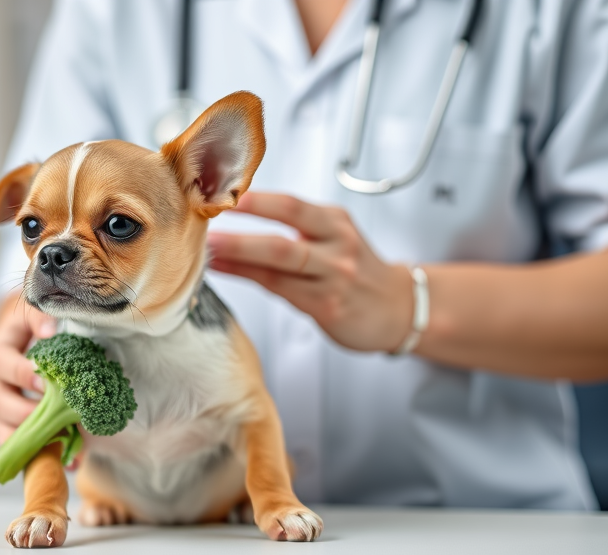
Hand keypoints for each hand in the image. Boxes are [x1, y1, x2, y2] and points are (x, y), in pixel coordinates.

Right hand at [0, 295, 56, 443]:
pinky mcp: (11, 427)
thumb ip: (41, 317)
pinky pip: (19, 446)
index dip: (20, 371)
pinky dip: (42, 455)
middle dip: (24, 410)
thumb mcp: (36, 315)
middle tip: (49, 414)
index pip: (0, 361)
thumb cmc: (36, 328)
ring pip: (3, 429)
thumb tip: (49, 329)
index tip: (44, 378)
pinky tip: (68, 461)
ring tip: (58, 443)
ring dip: (29, 438)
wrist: (30, 340)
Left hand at [207, 192, 413, 352]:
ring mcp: (334, 274)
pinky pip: (279, 287)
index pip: (290, 202)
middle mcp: (336, 242)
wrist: (400, 309)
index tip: (219, 192)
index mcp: (333, 221)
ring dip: (240, 250)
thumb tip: (232, 215)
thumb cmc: (355, 273)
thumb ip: (291, 227)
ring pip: (281, 257)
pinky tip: (223, 270)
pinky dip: (247, 276)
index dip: (254, 197)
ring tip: (208, 247)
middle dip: (246, 216)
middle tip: (207, 215)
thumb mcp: (331, 238)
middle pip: (288, 221)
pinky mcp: (328, 304)